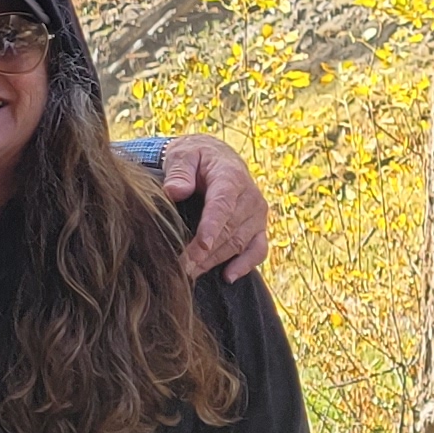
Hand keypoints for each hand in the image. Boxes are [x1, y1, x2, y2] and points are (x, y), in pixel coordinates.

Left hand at [162, 136, 269, 280]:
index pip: (222, 205)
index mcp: (231, 177)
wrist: (217, 158)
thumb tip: (175, 191)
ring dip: (216, 261)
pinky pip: (258, 249)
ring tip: (192, 274)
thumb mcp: (183, 155)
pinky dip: (245, 265)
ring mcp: (257, 214)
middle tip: (181, 268)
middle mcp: (250, 197)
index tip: (200, 246)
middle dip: (205, 252)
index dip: (212, 227)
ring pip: (239, 243)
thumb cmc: (196, 157)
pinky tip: (228, 277)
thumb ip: (179, 171)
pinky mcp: (259, 227)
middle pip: (229, 230)